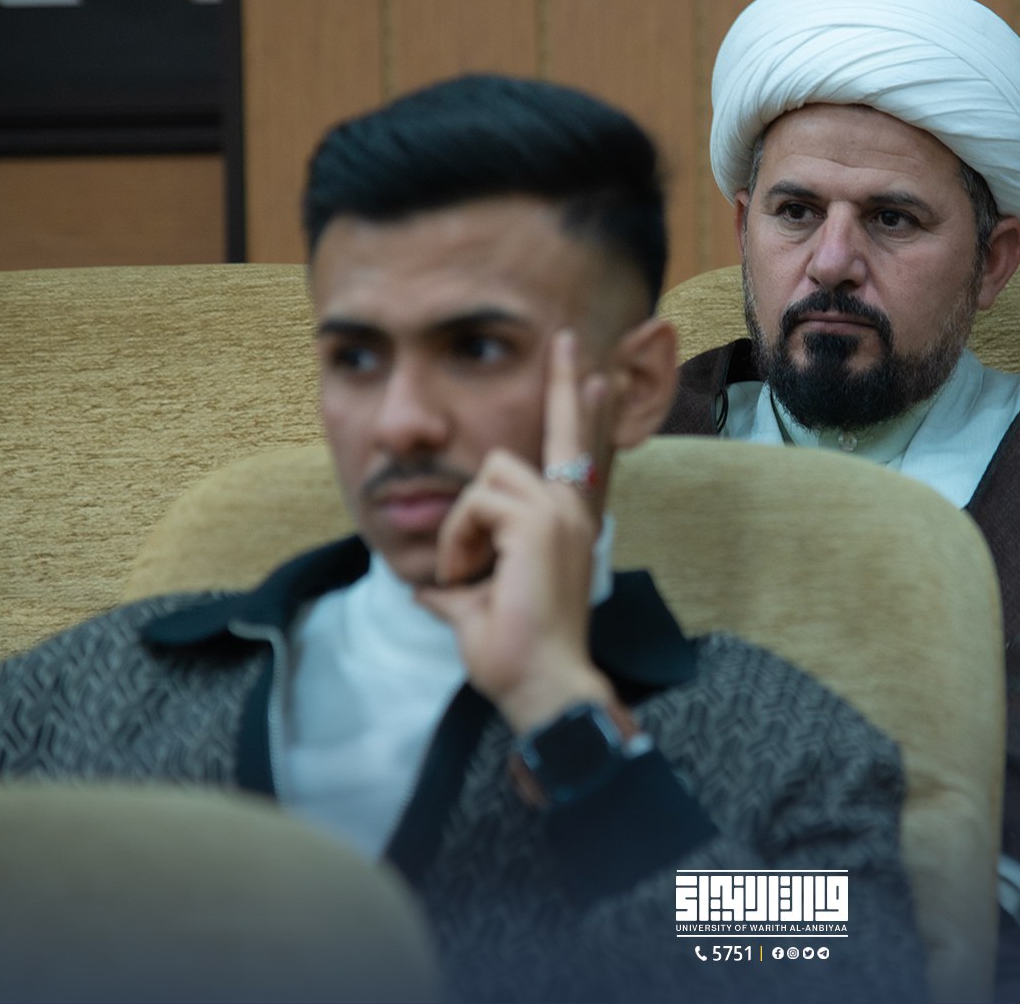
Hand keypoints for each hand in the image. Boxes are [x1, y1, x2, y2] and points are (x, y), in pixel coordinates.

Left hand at [416, 329, 618, 732]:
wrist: (542, 684)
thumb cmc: (518, 655)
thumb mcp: (479, 608)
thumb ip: (459, 588)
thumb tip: (428, 593)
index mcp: (568, 526)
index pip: (578, 454)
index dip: (582, 410)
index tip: (592, 371)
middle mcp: (572, 512)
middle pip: (554, 431)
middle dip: (558, 389)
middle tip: (563, 336)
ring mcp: (559, 514)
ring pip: (493, 474)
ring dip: (465, 521)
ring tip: (467, 569)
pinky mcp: (537, 524)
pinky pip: (475, 504)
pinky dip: (458, 540)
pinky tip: (465, 575)